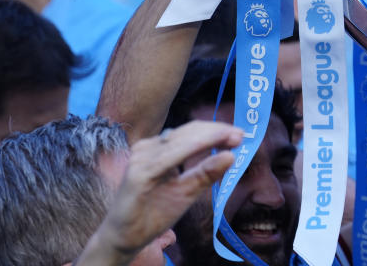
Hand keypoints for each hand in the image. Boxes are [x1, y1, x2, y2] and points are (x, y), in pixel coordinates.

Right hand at [85, 121, 241, 263]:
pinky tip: (210, 146)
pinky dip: (193, 148)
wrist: (125, 237)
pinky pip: (170, 156)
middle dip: (217, 131)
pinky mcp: (139, 172)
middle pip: (189, 132)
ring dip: (210, 136)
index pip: (191, 132)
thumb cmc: (153, 212)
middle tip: (241, 134)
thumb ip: (206, 173)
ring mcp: (142, 157)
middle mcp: (149, 148)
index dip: (216, 130)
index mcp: (159, 149)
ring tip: (232, 138)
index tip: (240, 134)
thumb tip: (231, 155)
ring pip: (182, 139)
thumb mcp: (187, 191)